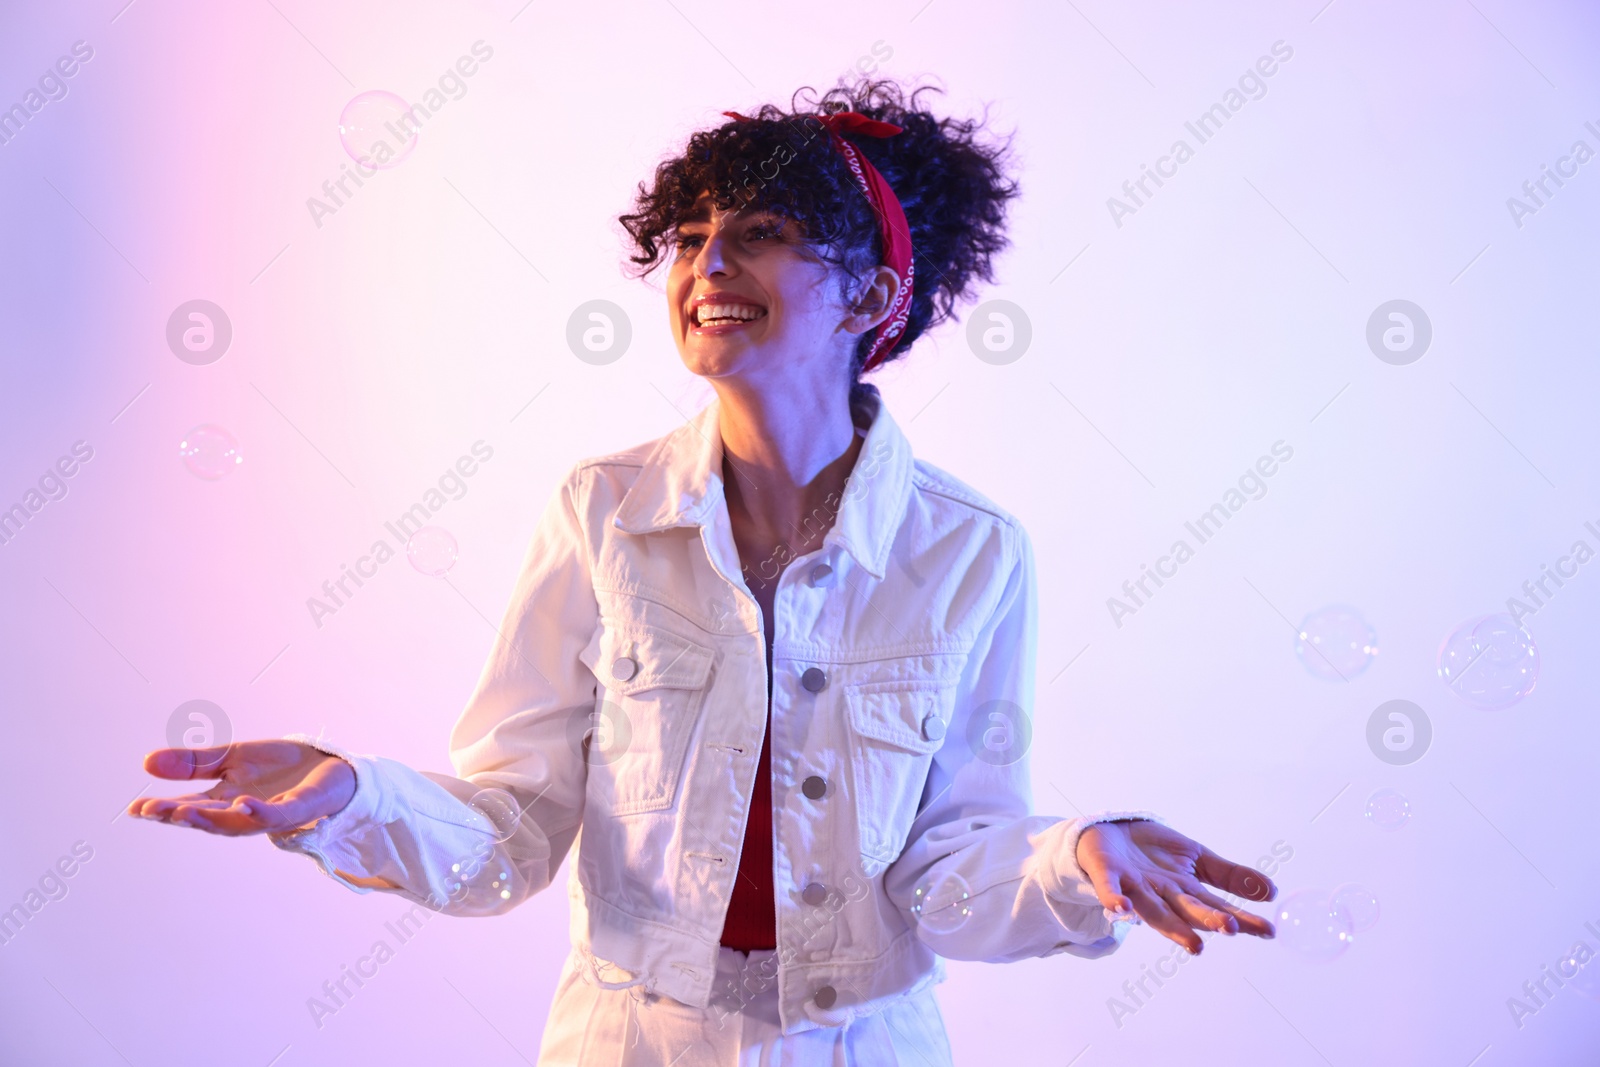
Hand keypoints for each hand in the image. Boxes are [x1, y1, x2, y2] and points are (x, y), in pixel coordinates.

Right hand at [127, 741, 355, 836]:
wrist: (332, 765)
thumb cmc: (282, 767)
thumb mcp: (233, 756)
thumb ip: (194, 763)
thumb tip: (146, 763)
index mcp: (226, 801)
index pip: (191, 807)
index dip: (164, 809)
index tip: (135, 808)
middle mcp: (245, 812)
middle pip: (208, 818)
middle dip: (178, 815)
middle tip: (149, 810)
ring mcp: (272, 813)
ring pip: (236, 822)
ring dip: (209, 818)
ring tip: (182, 811)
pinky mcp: (300, 808)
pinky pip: (278, 814)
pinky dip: (259, 812)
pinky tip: (243, 803)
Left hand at [1075, 819, 1276, 953]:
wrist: (1109, 831)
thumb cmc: (1154, 852)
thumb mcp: (1197, 857)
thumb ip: (1230, 876)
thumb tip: (1272, 892)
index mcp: (1185, 891)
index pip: (1217, 907)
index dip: (1242, 919)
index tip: (1269, 931)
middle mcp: (1162, 895)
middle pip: (1187, 911)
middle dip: (1207, 921)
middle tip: (1230, 930)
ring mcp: (1134, 887)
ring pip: (1154, 911)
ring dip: (1172, 926)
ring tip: (1194, 944)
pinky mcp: (1108, 875)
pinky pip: (1109, 890)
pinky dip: (1115, 900)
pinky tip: (1125, 907)